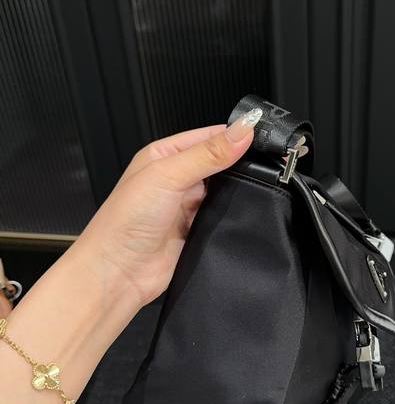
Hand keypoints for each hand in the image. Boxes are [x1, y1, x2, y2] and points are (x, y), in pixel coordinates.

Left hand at [73, 110, 261, 309]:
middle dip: (239, 163)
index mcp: (163, 156)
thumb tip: (242, 132)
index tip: (259, 136)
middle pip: (218, 163)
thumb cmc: (125, 222)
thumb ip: (208, 154)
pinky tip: (241, 212)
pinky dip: (233, 215)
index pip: (207, 136)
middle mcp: (175, 178)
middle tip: (266, 162)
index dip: (233, 135)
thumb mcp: (168, 175)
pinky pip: (223, 216)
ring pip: (224, 191)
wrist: (119, 272)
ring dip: (237, 191)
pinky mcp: (196, 229)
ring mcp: (186, 205)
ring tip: (255, 188)